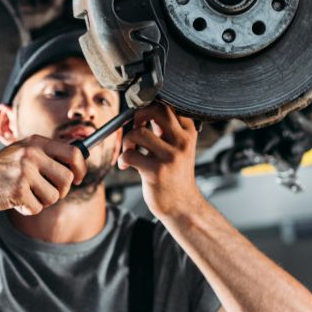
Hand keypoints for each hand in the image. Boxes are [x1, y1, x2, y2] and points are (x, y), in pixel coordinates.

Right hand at [0, 136, 86, 214]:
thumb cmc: (0, 168)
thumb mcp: (23, 151)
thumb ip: (47, 154)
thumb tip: (79, 161)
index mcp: (36, 143)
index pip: (73, 152)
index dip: (81, 168)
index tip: (78, 178)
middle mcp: (31, 154)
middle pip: (66, 179)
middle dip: (60, 191)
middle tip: (45, 191)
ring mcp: (24, 172)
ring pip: (53, 197)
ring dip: (42, 201)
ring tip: (26, 194)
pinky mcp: (17, 190)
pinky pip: (36, 208)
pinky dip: (27, 209)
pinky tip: (15, 200)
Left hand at [117, 102, 203, 220]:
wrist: (182, 205)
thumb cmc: (176, 176)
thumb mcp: (179, 149)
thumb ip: (167, 130)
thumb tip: (145, 110)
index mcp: (188, 133)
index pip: (169, 105)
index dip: (150, 106)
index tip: (142, 118)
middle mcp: (182, 142)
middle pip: (157, 110)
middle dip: (138, 115)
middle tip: (134, 127)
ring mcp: (170, 157)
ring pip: (138, 132)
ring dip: (127, 140)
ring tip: (129, 150)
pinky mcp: (156, 171)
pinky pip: (130, 155)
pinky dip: (122, 158)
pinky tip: (126, 165)